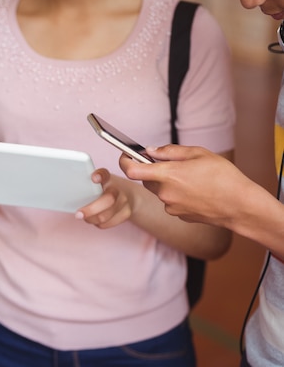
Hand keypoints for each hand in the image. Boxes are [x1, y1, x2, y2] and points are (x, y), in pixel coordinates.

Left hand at [75, 169, 133, 228]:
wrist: (129, 196)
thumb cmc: (106, 188)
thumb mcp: (99, 182)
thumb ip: (87, 185)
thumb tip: (66, 192)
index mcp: (108, 179)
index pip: (105, 174)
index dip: (100, 175)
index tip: (93, 178)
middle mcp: (118, 189)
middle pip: (108, 200)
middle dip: (91, 210)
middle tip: (78, 214)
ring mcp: (124, 202)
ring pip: (106, 216)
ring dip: (91, 219)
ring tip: (83, 216)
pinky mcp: (127, 214)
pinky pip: (107, 224)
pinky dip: (97, 223)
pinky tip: (93, 219)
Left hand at [119, 145, 246, 225]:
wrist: (240, 206)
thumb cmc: (224, 177)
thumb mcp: (198, 154)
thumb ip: (170, 151)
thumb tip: (151, 151)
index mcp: (168, 175)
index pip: (132, 170)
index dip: (125, 161)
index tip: (125, 155)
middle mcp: (165, 193)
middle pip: (146, 179)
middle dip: (153, 171)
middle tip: (172, 164)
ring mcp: (170, 207)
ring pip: (159, 191)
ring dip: (167, 183)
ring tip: (191, 179)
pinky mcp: (178, 215)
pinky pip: (170, 201)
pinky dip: (177, 194)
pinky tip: (195, 191)